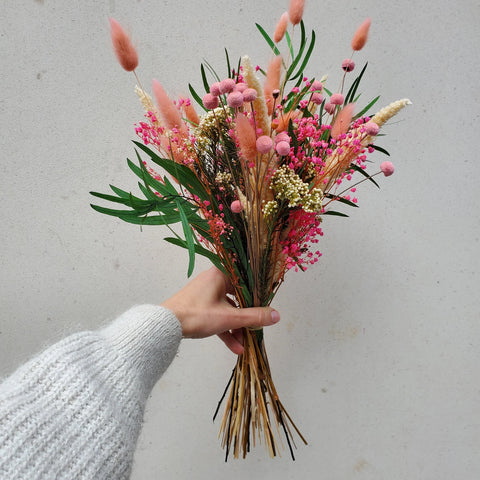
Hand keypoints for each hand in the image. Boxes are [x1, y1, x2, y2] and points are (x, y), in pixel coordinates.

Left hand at [161, 267, 279, 354]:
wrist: (165, 326)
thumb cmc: (195, 315)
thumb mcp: (229, 317)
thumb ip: (254, 317)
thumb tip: (276, 315)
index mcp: (221, 274)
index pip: (247, 280)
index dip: (258, 293)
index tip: (268, 305)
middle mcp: (214, 280)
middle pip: (239, 296)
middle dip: (248, 316)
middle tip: (258, 327)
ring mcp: (206, 293)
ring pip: (228, 308)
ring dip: (237, 326)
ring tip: (245, 343)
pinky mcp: (200, 306)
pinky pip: (218, 315)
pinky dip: (225, 328)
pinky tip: (234, 347)